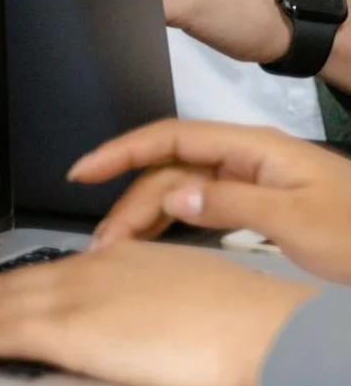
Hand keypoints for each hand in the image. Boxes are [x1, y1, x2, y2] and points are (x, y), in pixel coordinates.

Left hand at [0, 242, 311, 385]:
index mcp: (114, 260)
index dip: (9, 284)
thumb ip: (146, 295)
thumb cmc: (236, 313)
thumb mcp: (181, 288)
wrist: (251, 324)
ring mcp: (70, 300)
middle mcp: (84, 273)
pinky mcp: (64, 332)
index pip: (47, 273)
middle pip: (12, 285)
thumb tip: (138, 311)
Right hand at [77, 118, 350, 282]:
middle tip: (104, 239)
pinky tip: (154, 241)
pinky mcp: (256, 206)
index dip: (122, 151)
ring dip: (146, 215)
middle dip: (130, 199)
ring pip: (181, 191)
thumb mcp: (300, 221)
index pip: (171, 138)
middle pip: (170, 170)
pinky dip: (171, 223)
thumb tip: (173, 197)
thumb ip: (233, 205)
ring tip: (118, 246)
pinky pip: (200, 207)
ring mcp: (251, 183)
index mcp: (254, 149)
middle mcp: (246, 160)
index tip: (85, 170)